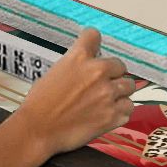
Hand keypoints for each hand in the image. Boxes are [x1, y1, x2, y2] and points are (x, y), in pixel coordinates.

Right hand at [19, 29, 134, 156]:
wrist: (37, 130)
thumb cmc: (40, 104)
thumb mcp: (55, 72)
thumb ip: (76, 64)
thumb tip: (87, 65)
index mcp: (79, 57)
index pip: (94, 35)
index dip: (94, 43)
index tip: (94, 47)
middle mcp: (97, 72)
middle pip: (120, 65)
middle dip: (112, 74)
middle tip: (102, 84)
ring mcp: (107, 94)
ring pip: (129, 86)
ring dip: (120, 92)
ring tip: (107, 100)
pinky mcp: (112, 115)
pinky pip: (128, 108)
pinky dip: (120, 111)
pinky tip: (108, 113)